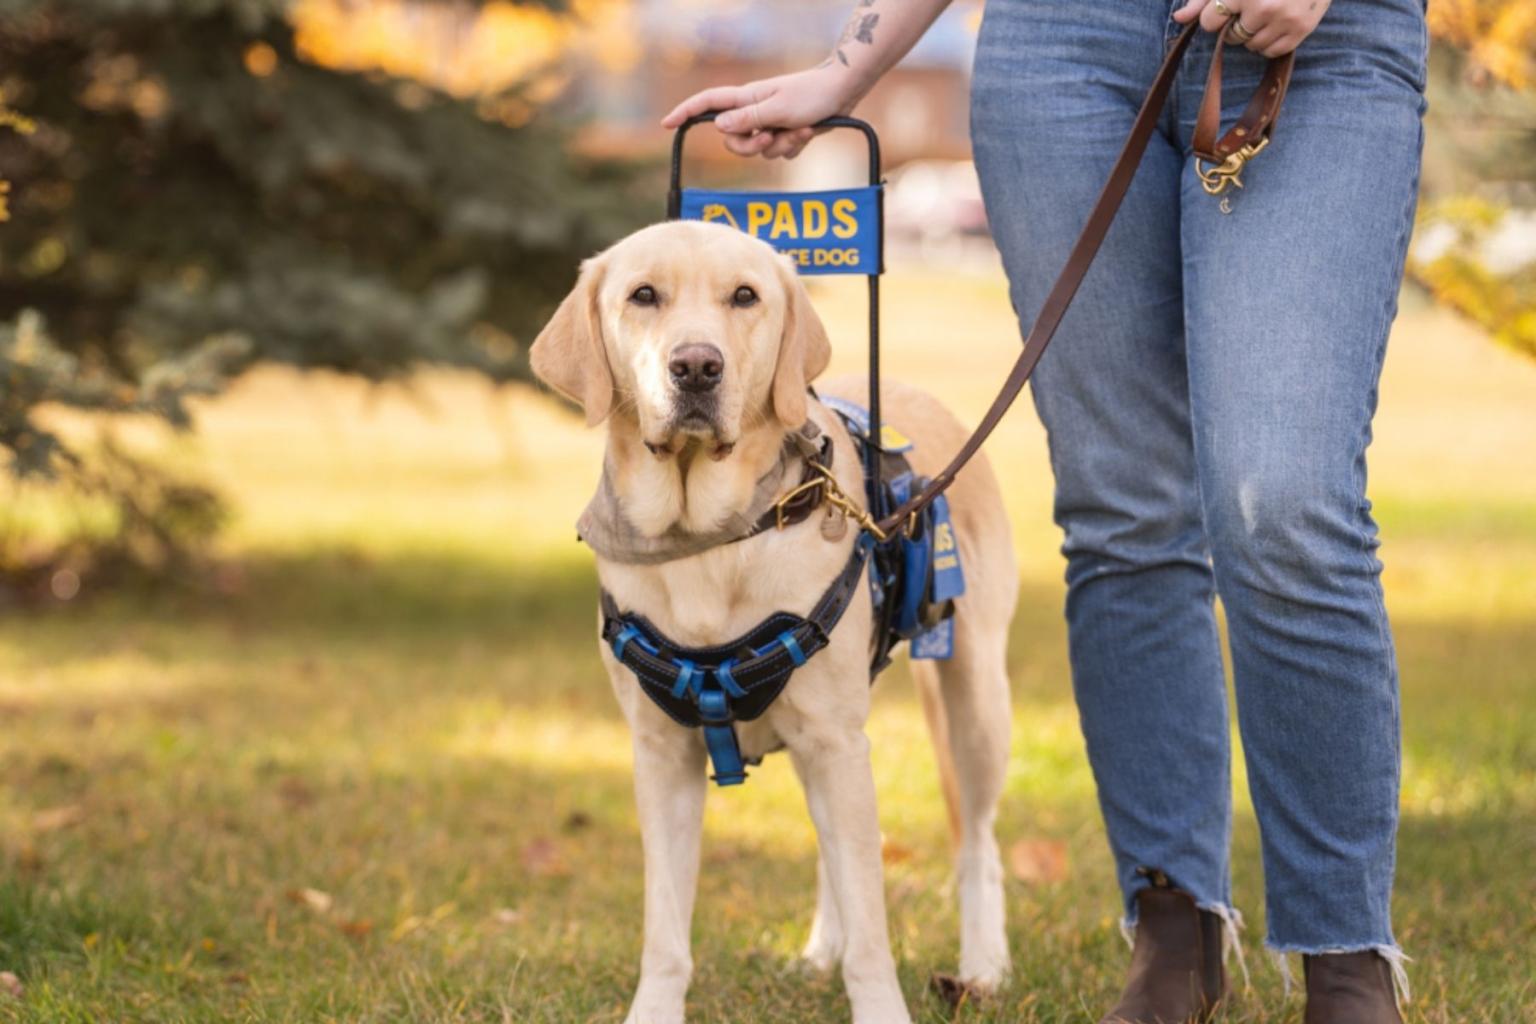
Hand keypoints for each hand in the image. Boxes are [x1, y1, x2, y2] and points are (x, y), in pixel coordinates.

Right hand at [661, 67, 859, 160]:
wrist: (843, 93)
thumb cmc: (812, 95)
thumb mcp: (778, 109)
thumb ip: (749, 119)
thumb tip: (718, 126)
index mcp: (746, 99)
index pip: (708, 104)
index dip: (686, 113)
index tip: (667, 125)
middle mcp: (754, 112)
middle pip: (733, 141)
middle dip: (750, 148)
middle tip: (771, 138)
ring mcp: (769, 124)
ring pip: (759, 152)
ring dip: (781, 146)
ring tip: (799, 130)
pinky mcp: (784, 134)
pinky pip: (779, 154)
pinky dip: (793, 147)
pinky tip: (808, 132)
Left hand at [1173, 0, 1329, 56]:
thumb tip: (1178, 19)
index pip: (1209, 22)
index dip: (1214, 16)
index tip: (1226, 6)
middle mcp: (1263, 7)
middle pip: (1231, 36)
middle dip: (1235, 24)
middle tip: (1250, 6)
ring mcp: (1284, 20)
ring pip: (1251, 46)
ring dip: (1253, 33)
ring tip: (1265, 12)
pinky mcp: (1302, 29)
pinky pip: (1272, 52)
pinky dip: (1270, 42)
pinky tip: (1275, 22)